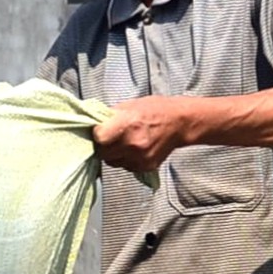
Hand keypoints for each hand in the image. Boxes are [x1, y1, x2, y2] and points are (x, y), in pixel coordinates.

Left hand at [91, 97, 212, 176]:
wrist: (180, 123)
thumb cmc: (154, 110)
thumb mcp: (129, 106)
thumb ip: (110, 117)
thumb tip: (92, 123)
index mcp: (127, 124)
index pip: (98, 138)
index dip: (97, 134)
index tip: (99, 131)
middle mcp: (132, 144)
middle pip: (103, 153)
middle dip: (102, 146)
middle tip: (109, 138)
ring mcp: (139, 158)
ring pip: (112, 162)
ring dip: (113, 154)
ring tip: (123, 142)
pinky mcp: (145, 167)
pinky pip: (125, 166)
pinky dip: (125, 159)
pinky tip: (133, 149)